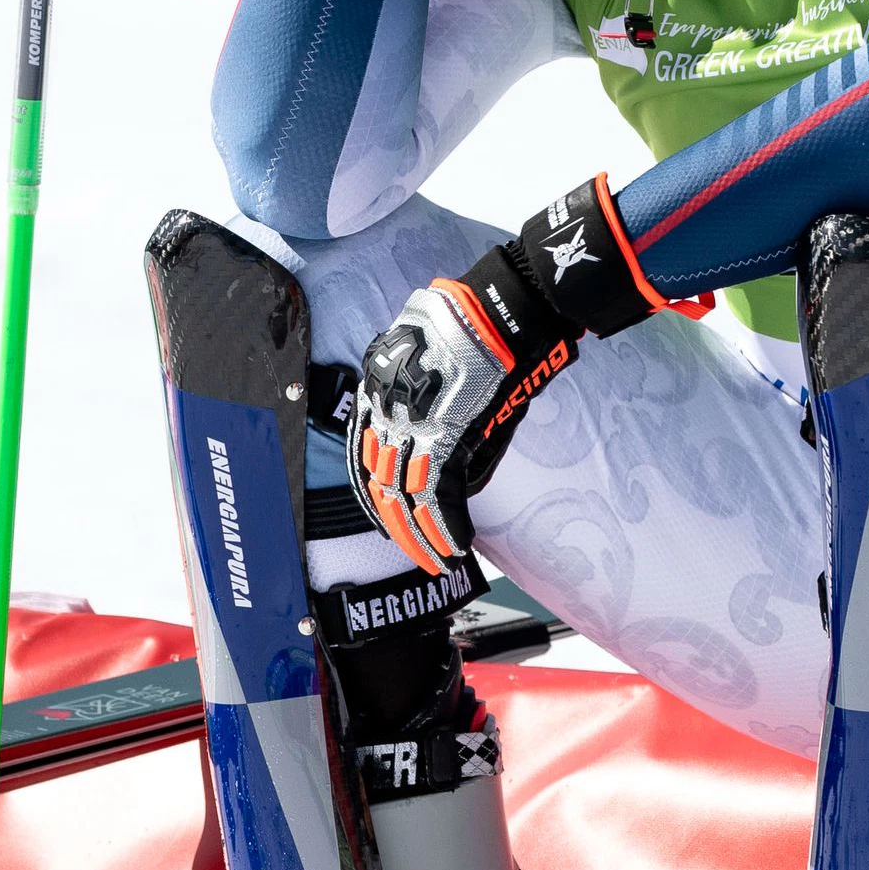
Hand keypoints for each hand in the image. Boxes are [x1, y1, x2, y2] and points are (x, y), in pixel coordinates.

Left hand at [350, 178, 685, 574]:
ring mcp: (413, 424)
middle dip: (396, 527)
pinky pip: (437, 496)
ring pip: (404, 498)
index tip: (386, 520)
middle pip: (379, 483)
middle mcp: (387, 411)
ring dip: (421, 538)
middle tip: (414, 553)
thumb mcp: (439, 365)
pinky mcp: (446, 436)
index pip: (362, 456)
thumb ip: (431, 409)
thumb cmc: (480, 329)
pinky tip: (456, 548)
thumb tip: (446, 455)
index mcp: (379, 391)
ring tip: (437, 561)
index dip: (373, 496)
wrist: (506, 308)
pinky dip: (446, 527)